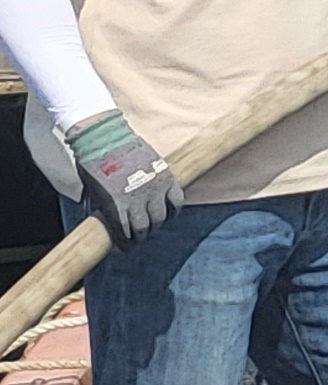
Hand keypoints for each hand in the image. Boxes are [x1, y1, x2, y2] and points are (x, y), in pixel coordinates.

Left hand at [65, 109, 179, 247]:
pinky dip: (175, 209)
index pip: (125, 234)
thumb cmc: (94, 163)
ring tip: (152, 225)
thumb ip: (107, 208)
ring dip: (156, 224)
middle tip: (139, 237)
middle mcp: (137, 199)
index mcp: (116, 205)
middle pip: (145, 227)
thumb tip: (115, 221)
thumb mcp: (94, 191)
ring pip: (161, 216)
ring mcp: (153, 187)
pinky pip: (176, 199)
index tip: (125, 246)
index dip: (126, 244)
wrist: (105, 137)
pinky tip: (170, 213)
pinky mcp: (165, 176)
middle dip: (141, 236)